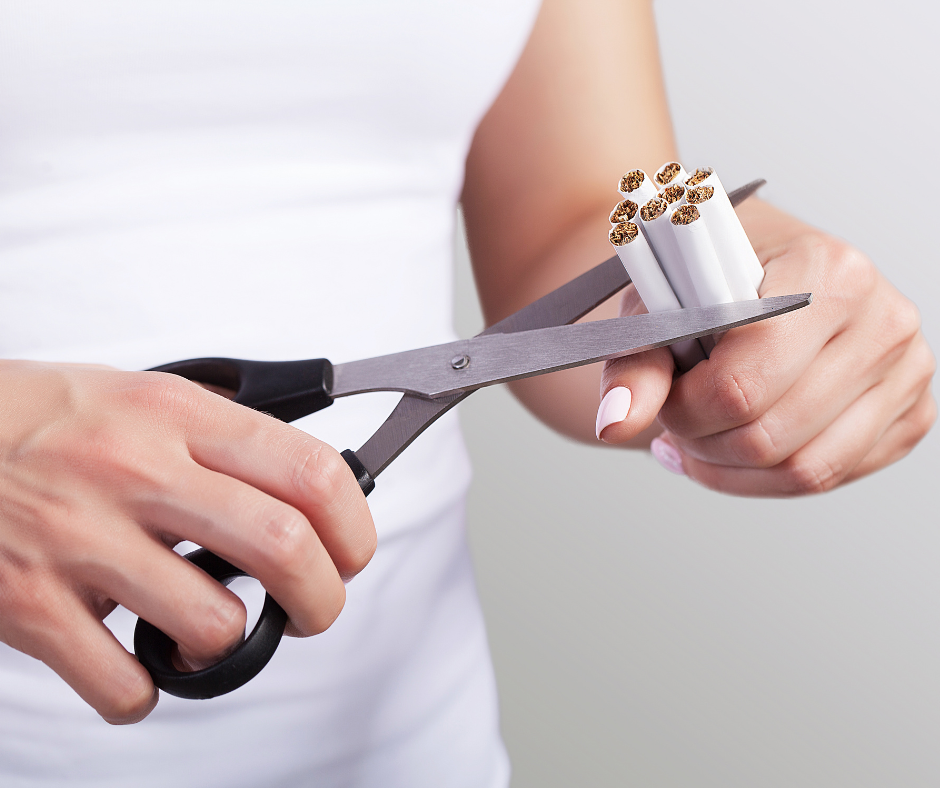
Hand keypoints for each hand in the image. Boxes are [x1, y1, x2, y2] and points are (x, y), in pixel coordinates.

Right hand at [0, 361, 374, 722]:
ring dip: (228, 645)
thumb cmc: (43, 419)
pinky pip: (122, 684)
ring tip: (207, 629)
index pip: (309, 470)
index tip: (351, 554)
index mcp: (176, 416)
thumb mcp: (145, 396)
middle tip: (314, 610)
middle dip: (323, 599)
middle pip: (283, 546)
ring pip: (213, 622)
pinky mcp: (29, 603)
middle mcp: (136, 471)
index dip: (355, 525)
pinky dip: (147, 693)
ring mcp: (81, 539)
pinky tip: (139, 663)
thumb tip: (305, 481)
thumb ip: (223, 434)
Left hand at [596, 200, 935, 494]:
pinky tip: (733, 453)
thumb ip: (636, 364)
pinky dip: (767, 480)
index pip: (741, 384)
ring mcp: (906, 371)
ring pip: (804, 470)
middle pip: (771, 436)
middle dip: (704, 444)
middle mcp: (881, 319)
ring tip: (697, 442)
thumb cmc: (715, 283)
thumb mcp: (661, 307)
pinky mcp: (908, 415)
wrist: (762, 272)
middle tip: (676, 423)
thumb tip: (615, 422)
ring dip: (731, 471)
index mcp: (827, 271)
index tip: (665, 395)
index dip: (685, 409)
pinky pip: (830, 477)